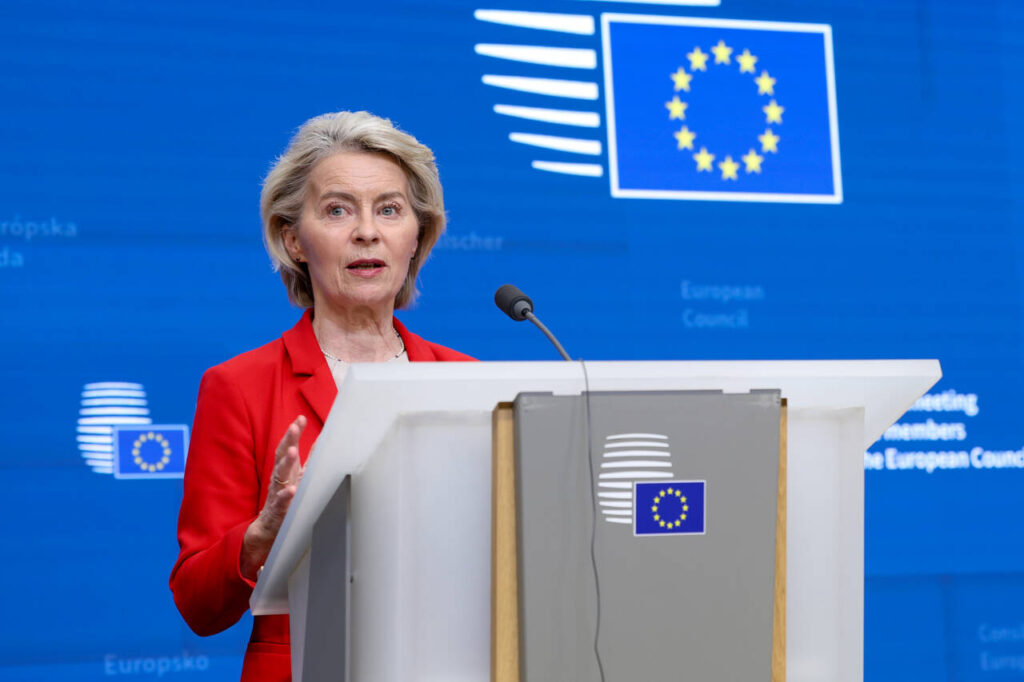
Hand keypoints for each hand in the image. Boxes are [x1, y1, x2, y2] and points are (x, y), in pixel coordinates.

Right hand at [241, 415, 306, 580]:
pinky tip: (291, 491)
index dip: (293, 434)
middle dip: (288, 441)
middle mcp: (279, 482)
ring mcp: (276, 497)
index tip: (300, 418)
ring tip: (293, 452)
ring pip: (280, 477)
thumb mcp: (297, 481)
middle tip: (294, 427)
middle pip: (282, 457)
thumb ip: (308, 463)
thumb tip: (321, 444)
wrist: (264, 535)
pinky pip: (280, 505)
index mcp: (285, 473)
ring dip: (286, 464)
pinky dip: (285, 498)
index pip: (287, 449)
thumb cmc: (283, 505)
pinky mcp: (275, 515)